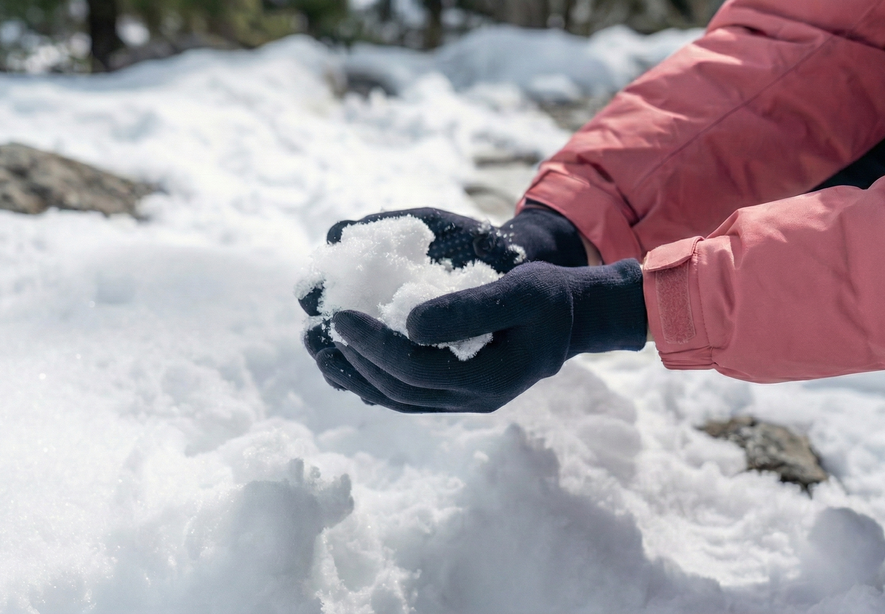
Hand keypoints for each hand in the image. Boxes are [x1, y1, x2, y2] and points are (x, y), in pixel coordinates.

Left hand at [298, 206, 591, 395]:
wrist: (572, 319)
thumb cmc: (548, 297)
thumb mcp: (519, 290)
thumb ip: (469, 307)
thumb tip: (408, 323)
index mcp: (489, 380)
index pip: (416, 368)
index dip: (373, 344)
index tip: (339, 315)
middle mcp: (472, 400)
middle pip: (398, 390)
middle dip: (351, 362)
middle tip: (312, 332)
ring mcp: (463, 402)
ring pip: (396, 399)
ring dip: (353, 375)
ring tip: (317, 347)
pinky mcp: (455, 393)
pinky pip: (405, 393)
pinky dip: (371, 378)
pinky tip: (346, 356)